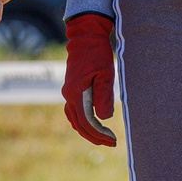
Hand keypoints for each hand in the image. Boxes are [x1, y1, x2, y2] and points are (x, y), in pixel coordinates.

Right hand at [62, 13, 116, 145]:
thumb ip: (104, 96)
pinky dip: (82, 121)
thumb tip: (104, 118)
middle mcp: (69, 95)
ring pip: (74, 119)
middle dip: (94, 136)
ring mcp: (68, 92)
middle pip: (79, 124)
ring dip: (87, 131)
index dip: (99, 134)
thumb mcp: (106, 74)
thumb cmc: (98, 54)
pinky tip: (93, 124)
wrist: (86, 37)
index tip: (113, 140)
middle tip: (110, 143)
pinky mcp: (72, 88)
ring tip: (102, 137)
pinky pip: (74, 111)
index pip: (86, 122)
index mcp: (76, 94)